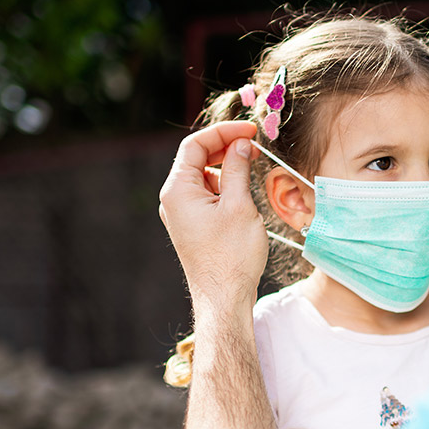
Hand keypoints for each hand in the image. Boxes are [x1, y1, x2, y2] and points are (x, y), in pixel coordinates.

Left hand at [159, 121, 265, 314]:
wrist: (224, 297)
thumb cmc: (232, 256)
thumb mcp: (240, 205)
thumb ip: (238, 169)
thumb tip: (241, 144)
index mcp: (178, 190)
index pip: (195, 145)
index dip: (223, 132)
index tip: (250, 130)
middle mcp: (174, 199)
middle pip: (196, 158)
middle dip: (225, 147)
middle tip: (254, 145)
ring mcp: (181, 214)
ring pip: (203, 176)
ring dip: (226, 167)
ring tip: (252, 168)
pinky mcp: (192, 226)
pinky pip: (206, 195)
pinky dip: (224, 186)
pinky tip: (243, 192)